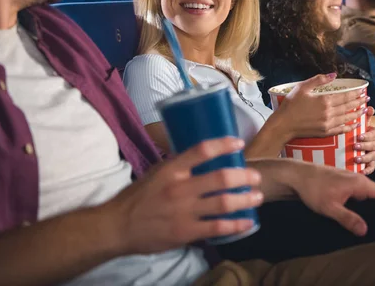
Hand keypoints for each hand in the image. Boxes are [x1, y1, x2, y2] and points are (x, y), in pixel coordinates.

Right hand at [104, 137, 263, 254]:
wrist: (118, 226)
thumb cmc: (138, 197)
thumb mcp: (156, 173)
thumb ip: (179, 166)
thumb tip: (203, 157)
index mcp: (172, 169)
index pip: (201, 150)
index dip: (223, 144)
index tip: (238, 142)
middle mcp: (180, 188)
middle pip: (220, 178)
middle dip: (243, 176)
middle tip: (255, 177)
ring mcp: (184, 211)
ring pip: (223, 203)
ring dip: (244, 199)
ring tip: (257, 197)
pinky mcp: (186, 231)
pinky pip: (217, 227)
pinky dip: (236, 225)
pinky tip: (247, 222)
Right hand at [275, 73, 368, 138]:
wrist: (283, 125)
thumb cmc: (290, 105)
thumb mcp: (302, 88)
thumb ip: (318, 80)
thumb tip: (333, 75)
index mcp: (324, 100)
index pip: (345, 96)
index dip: (355, 93)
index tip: (362, 90)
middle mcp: (329, 113)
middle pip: (348, 107)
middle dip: (359, 102)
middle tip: (367, 99)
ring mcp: (328, 124)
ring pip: (347, 118)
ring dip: (357, 114)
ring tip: (365, 110)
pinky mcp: (325, 132)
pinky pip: (341, 129)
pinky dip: (349, 127)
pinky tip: (355, 124)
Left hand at [292, 164, 374, 235]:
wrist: (296, 176)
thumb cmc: (312, 188)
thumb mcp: (330, 207)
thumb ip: (348, 219)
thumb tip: (365, 230)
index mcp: (360, 183)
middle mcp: (358, 179)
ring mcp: (350, 180)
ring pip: (365, 196)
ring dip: (367, 208)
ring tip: (367, 224)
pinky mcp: (343, 183)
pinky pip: (356, 195)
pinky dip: (357, 204)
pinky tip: (353, 215)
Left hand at [355, 107, 374, 174]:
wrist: (357, 140)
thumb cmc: (359, 130)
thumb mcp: (361, 122)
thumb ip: (366, 116)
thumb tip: (369, 108)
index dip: (369, 136)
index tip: (359, 136)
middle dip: (366, 146)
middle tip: (355, 146)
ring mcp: (374, 154)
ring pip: (374, 157)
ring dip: (365, 158)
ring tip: (356, 158)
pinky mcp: (370, 163)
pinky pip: (372, 167)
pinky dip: (368, 170)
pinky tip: (361, 171)